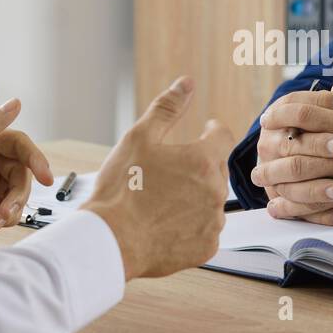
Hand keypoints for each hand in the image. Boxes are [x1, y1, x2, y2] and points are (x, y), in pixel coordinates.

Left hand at [0, 97, 53, 245]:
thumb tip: (15, 102)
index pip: (20, 145)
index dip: (36, 159)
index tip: (46, 176)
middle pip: (22, 172)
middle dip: (18, 193)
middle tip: (8, 208)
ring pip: (17, 191)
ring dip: (12, 208)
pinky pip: (7, 207)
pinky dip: (5, 217)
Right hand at [83, 76, 234, 280]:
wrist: (110, 241)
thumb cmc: (121, 190)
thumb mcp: (139, 138)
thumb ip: (167, 108)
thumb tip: (186, 83)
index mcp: (203, 160)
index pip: (223, 137)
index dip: (212, 132)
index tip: (206, 131)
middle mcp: (215, 191)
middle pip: (215, 171)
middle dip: (198, 167)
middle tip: (169, 173)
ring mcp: (213, 222)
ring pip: (211, 202)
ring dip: (196, 198)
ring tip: (164, 202)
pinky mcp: (206, 248)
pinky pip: (205, 231)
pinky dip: (191, 226)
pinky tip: (166, 224)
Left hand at [251, 82, 332, 225]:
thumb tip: (332, 94)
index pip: (308, 115)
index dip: (282, 114)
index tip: (267, 118)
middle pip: (299, 153)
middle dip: (273, 157)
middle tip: (257, 163)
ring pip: (307, 185)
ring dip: (280, 186)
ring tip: (265, 186)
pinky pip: (326, 210)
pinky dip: (300, 210)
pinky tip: (285, 209)